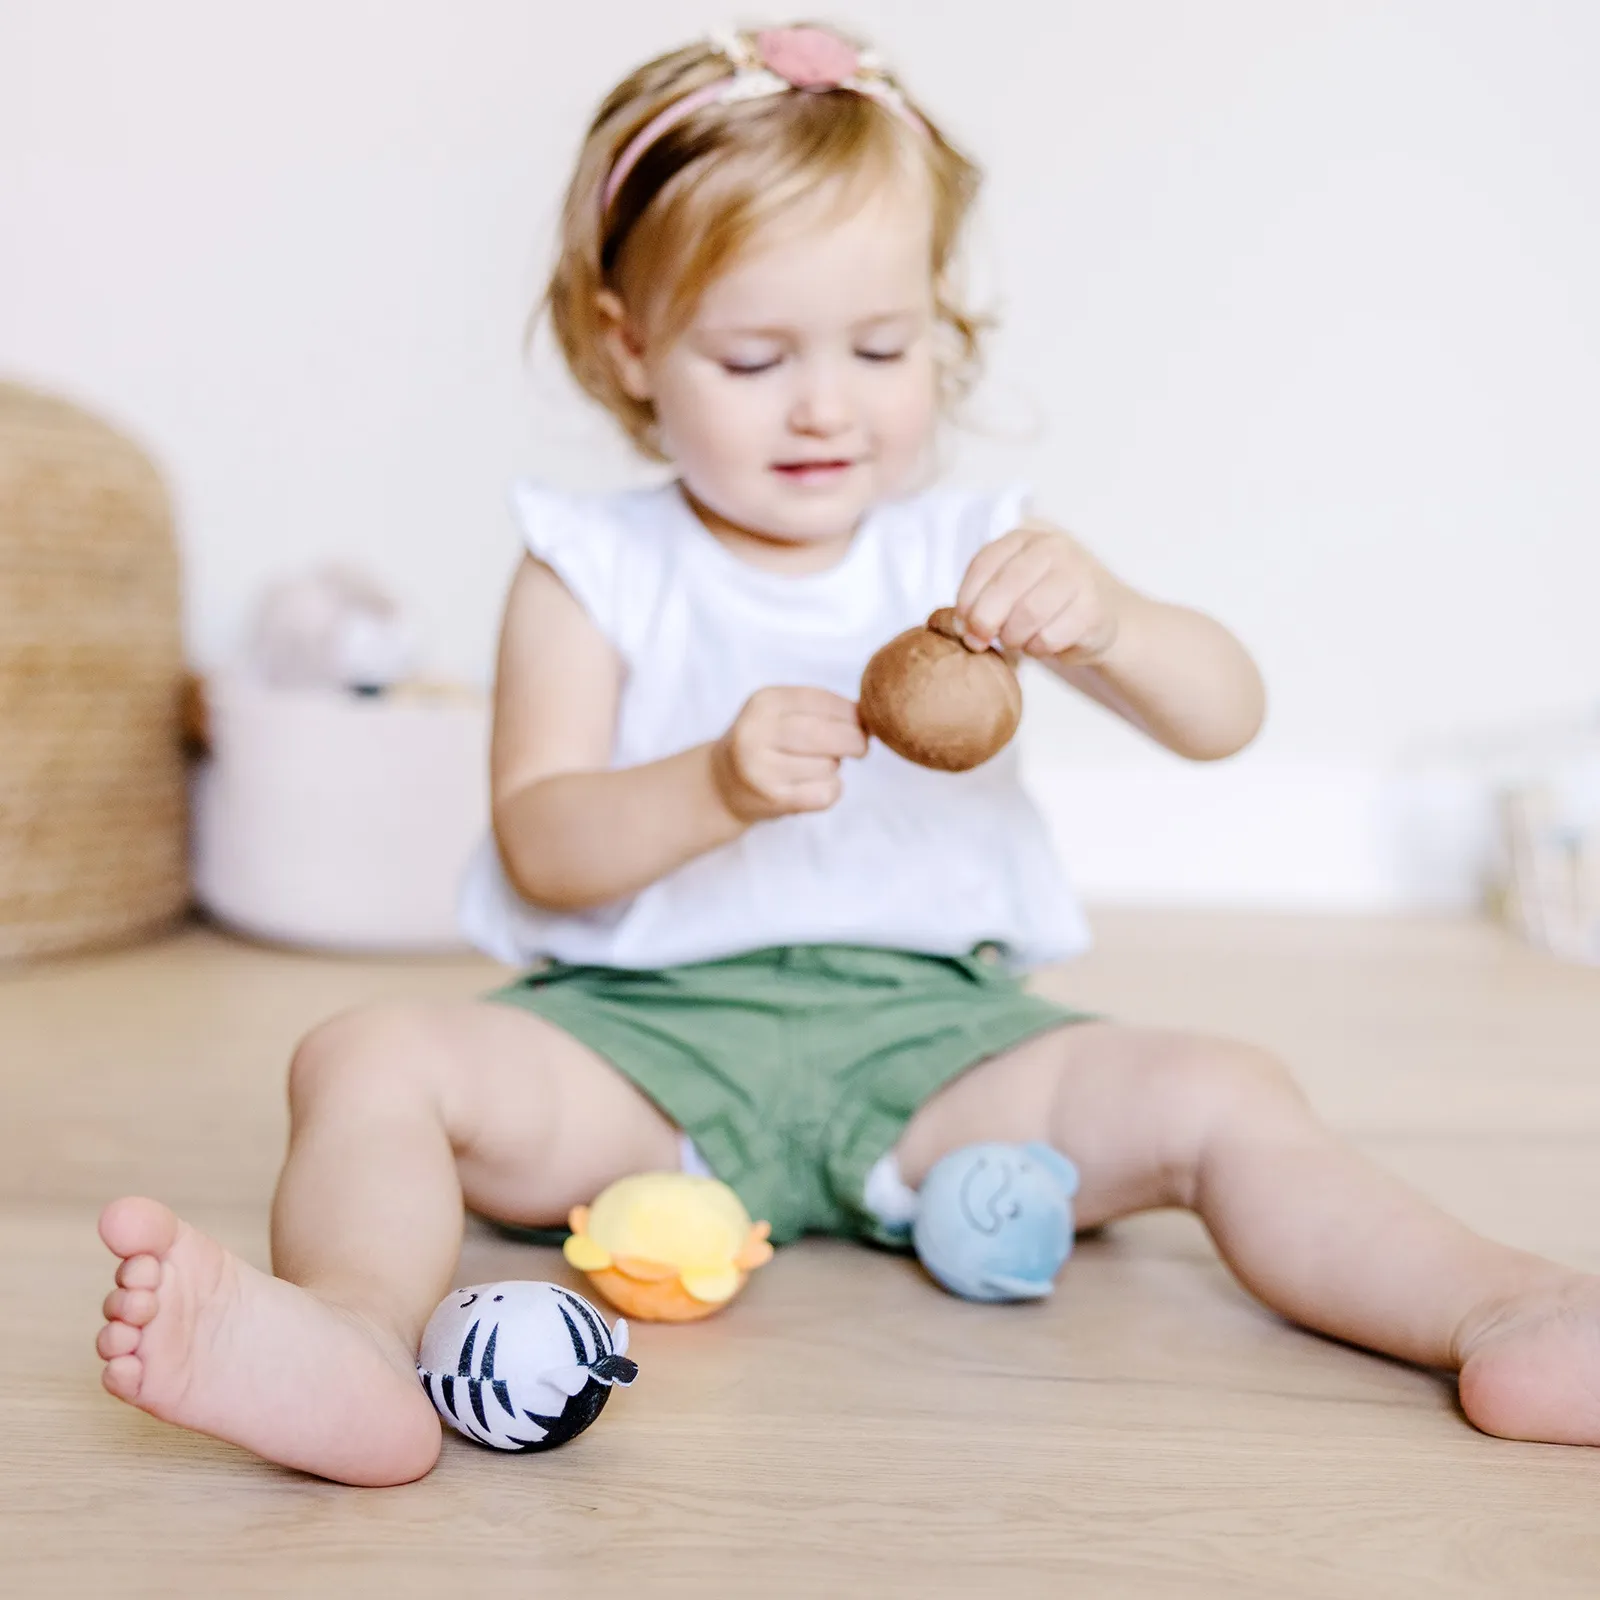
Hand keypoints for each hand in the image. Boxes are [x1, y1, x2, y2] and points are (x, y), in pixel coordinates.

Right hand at [710, 687, 867, 822]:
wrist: (720, 785)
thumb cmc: (763, 743)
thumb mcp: (779, 713)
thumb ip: (819, 708)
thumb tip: (871, 714)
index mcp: (763, 702)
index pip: (821, 700)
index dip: (851, 712)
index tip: (861, 722)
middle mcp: (757, 733)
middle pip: (828, 735)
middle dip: (854, 740)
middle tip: (859, 747)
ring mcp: (762, 769)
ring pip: (829, 766)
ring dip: (834, 767)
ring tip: (814, 766)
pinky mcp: (773, 799)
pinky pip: (825, 794)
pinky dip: (831, 790)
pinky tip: (815, 786)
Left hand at [954, 522, 1123, 664]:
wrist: (1104, 614)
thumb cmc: (1046, 602)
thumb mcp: (1013, 588)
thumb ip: (984, 597)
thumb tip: (962, 628)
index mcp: (1025, 538)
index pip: (984, 563)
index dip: (966, 599)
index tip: (962, 624)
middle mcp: (1053, 548)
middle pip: (1005, 589)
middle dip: (984, 622)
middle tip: (980, 641)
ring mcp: (1078, 575)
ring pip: (1028, 614)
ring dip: (1012, 637)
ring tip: (1015, 642)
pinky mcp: (1093, 608)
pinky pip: (1049, 637)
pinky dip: (1036, 649)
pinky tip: (1040, 644)